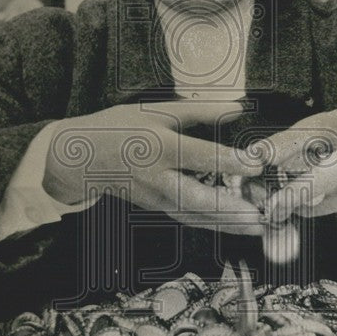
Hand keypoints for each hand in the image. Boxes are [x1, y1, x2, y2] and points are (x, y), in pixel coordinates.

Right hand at [43, 100, 263, 235]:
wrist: (76, 159)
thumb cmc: (116, 128)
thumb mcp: (155, 109)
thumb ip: (199, 110)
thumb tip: (238, 107)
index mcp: (158, 146)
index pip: (199, 156)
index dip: (229, 160)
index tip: (257, 163)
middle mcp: (157, 176)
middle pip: (197, 198)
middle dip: (230, 210)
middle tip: (260, 216)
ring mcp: (154, 197)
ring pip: (194, 215)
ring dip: (227, 225)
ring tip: (257, 228)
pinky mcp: (154, 207)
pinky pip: (187, 219)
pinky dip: (212, 225)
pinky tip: (235, 227)